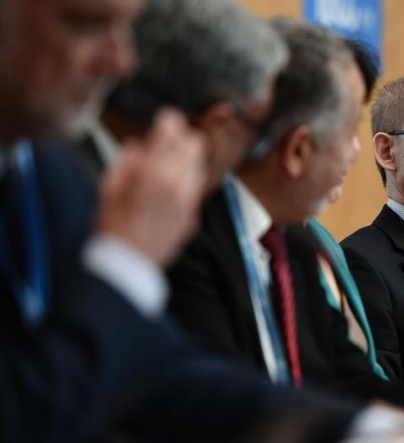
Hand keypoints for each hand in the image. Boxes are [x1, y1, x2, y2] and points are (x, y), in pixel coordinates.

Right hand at [96, 108, 206, 266]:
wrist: (126, 265)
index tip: (165, 120)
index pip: (174, 132)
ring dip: (185, 161)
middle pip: (195, 145)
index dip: (169, 122)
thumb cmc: (112, 227)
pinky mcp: (192, 216)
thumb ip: (127, 161)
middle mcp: (178, 184)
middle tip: (167, 143)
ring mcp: (188, 201)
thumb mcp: (109, 187)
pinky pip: (195, 189)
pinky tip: (168, 190)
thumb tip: (138, 145)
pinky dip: (185, 183)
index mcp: (155, 172)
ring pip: (199, 166)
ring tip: (166, 167)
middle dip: (182, 140)